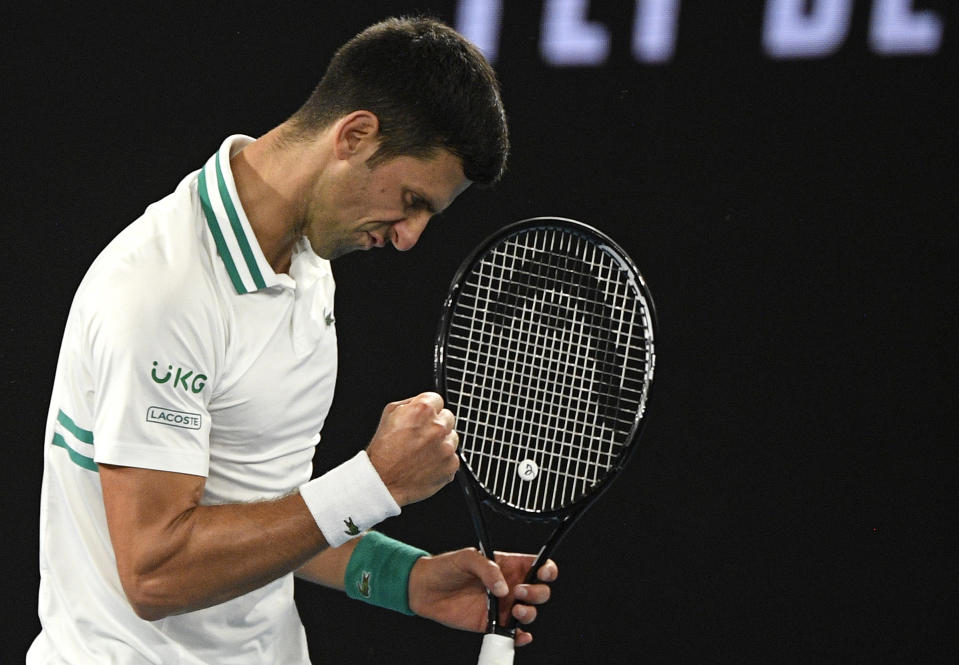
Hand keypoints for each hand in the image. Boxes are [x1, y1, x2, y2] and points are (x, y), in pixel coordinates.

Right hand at [366, 392, 459, 505]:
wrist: (383, 482)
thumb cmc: (383, 450)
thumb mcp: (389, 414)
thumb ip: (410, 403)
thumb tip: (422, 402)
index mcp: (422, 410)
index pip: (437, 399)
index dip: (428, 409)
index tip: (422, 419)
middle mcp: (437, 427)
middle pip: (447, 417)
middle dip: (436, 425)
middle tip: (420, 437)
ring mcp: (446, 447)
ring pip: (452, 437)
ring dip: (441, 443)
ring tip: (422, 452)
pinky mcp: (451, 465)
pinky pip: (452, 457)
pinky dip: (442, 461)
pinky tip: (426, 464)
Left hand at [407, 548, 558, 646]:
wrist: (425, 589)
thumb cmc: (446, 567)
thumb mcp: (468, 558)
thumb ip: (488, 569)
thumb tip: (504, 588)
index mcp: (508, 566)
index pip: (537, 566)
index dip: (547, 569)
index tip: (544, 573)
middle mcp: (509, 586)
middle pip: (539, 591)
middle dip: (537, 593)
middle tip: (518, 592)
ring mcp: (501, 606)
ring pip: (529, 612)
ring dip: (529, 613)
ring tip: (514, 611)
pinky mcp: (491, 624)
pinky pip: (513, 633)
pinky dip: (521, 637)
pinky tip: (519, 634)